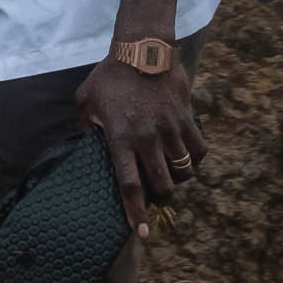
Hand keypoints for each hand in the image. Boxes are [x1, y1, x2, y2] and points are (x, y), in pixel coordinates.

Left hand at [76, 56, 204, 239]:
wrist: (142, 49)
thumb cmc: (110, 76)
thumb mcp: (86, 100)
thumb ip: (85, 125)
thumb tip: (83, 142)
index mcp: (120, 139)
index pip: (130, 185)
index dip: (136, 213)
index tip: (143, 233)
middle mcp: (147, 139)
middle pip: (162, 185)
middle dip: (160, 198)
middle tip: (156, 196)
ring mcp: (170, 130)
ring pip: (183, 171)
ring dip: (178, 180)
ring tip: (171, 177)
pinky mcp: (187, 118)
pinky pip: (199, 149)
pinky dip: (195, 159)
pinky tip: (188, 159)